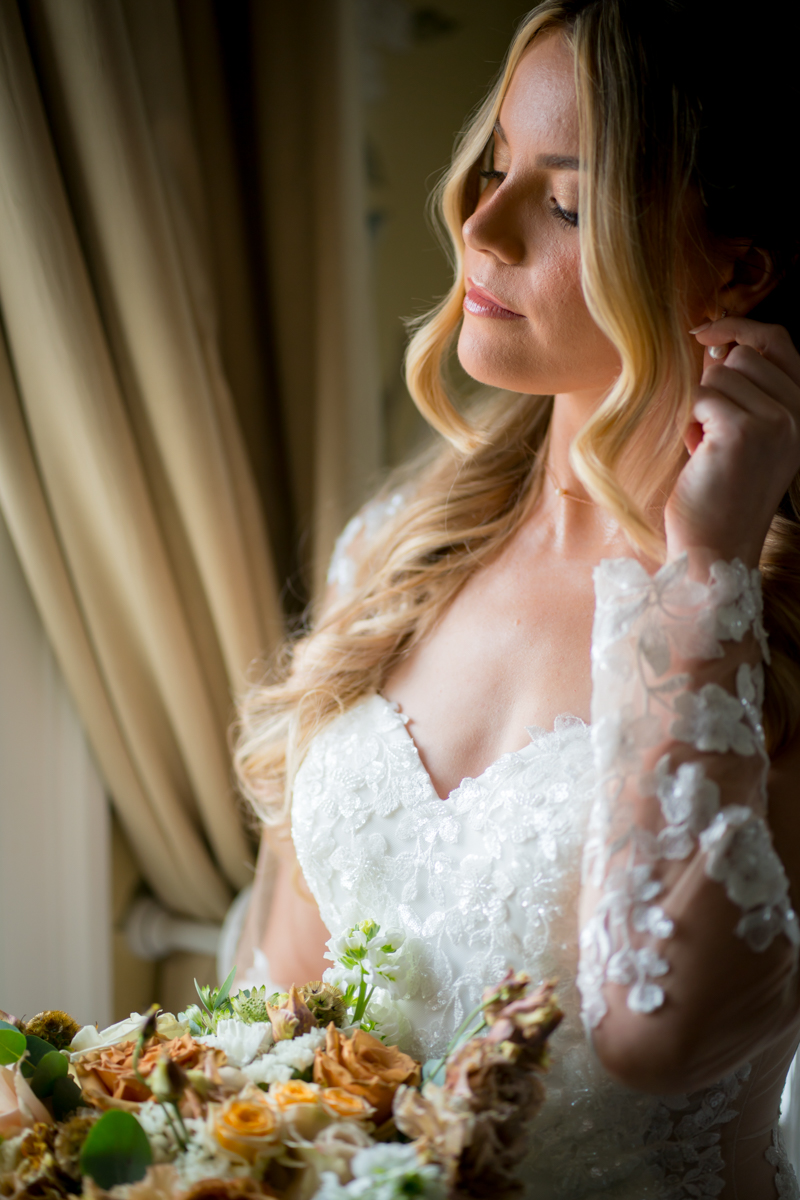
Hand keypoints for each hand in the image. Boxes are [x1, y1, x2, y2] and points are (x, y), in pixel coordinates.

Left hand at [664, 316, 799, 571]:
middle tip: (711, 432)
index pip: (779, 342)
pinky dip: (690, 422)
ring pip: (718, 377)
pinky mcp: (743, 432)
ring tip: (706, 449)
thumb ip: (742, 392)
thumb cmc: (718, 493)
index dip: (741, 328)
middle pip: (742, 358)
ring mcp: (775, 422)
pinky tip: (698, 454)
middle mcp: (798, 415)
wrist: (714, 546)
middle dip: (714, 387)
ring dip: (700, 410)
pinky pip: (700, 397)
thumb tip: (716, 345)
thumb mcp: (743, 435)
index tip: (705, 332)